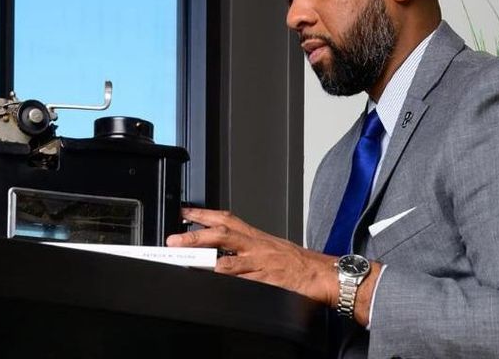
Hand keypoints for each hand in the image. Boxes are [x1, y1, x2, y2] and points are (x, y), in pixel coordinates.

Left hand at [166, 207, 338, 306]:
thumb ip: (248, 248)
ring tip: (188, 263)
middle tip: (175, 240)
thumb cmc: (299, 262)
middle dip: (196, 236)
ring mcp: (262, 265)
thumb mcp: (272, 248)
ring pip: (230, 261)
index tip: (184, 212)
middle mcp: (257, 247)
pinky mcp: (268, 282)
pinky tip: (216, 285)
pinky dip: (230, 284)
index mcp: (257, 237)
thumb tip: (223, 252)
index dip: (203, 214)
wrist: (324, 274)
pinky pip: (245, 283)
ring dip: (206, 263)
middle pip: (223, 235)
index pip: (227, 219)